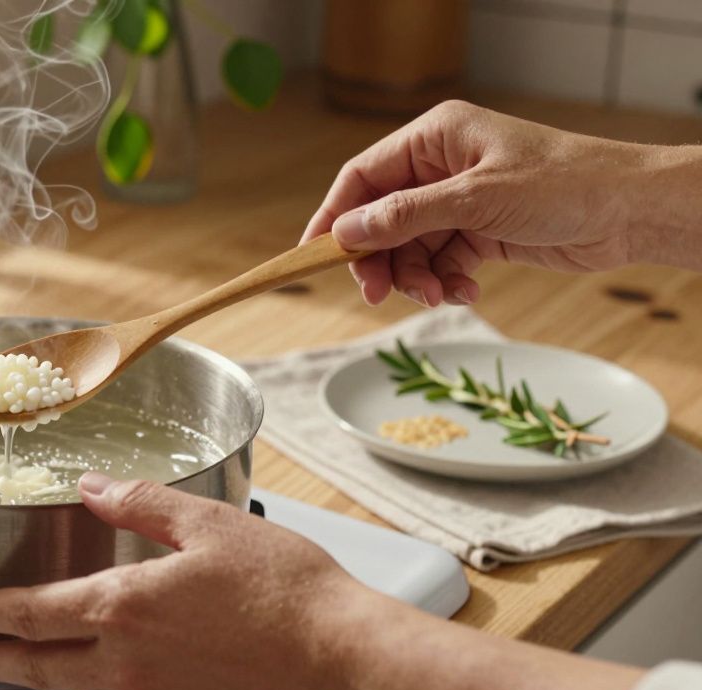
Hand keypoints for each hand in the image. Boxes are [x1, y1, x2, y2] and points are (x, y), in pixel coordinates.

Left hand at [0, 473, 377, 689]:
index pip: (33, 611)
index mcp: (125, 606)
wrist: (340, 657)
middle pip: (38, 666)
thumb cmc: (285, 590)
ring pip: (75, 689)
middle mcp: (129, 659)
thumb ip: (139, 501)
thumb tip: (93, 486)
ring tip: (16, 670)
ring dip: (36, 679)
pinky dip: (90, 689)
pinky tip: (99, 678)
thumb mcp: (207, 523)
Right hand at [302, 100, 672, 307]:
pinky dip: (446, 281)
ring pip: (409, 248)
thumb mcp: (477, 200)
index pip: (363, 177)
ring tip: (437, 294)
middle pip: (381, 219)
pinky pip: (440, 261)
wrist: (631, 211)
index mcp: (435, 139)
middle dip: (380, 259)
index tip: (313, 255)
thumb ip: (406, 216)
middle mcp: (441, 167)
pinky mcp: (479, 232)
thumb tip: (346, 232)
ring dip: (416, 277)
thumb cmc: (563, 184)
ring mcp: (459, 202)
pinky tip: (465, 291)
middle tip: (379, 295)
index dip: (334, 217)